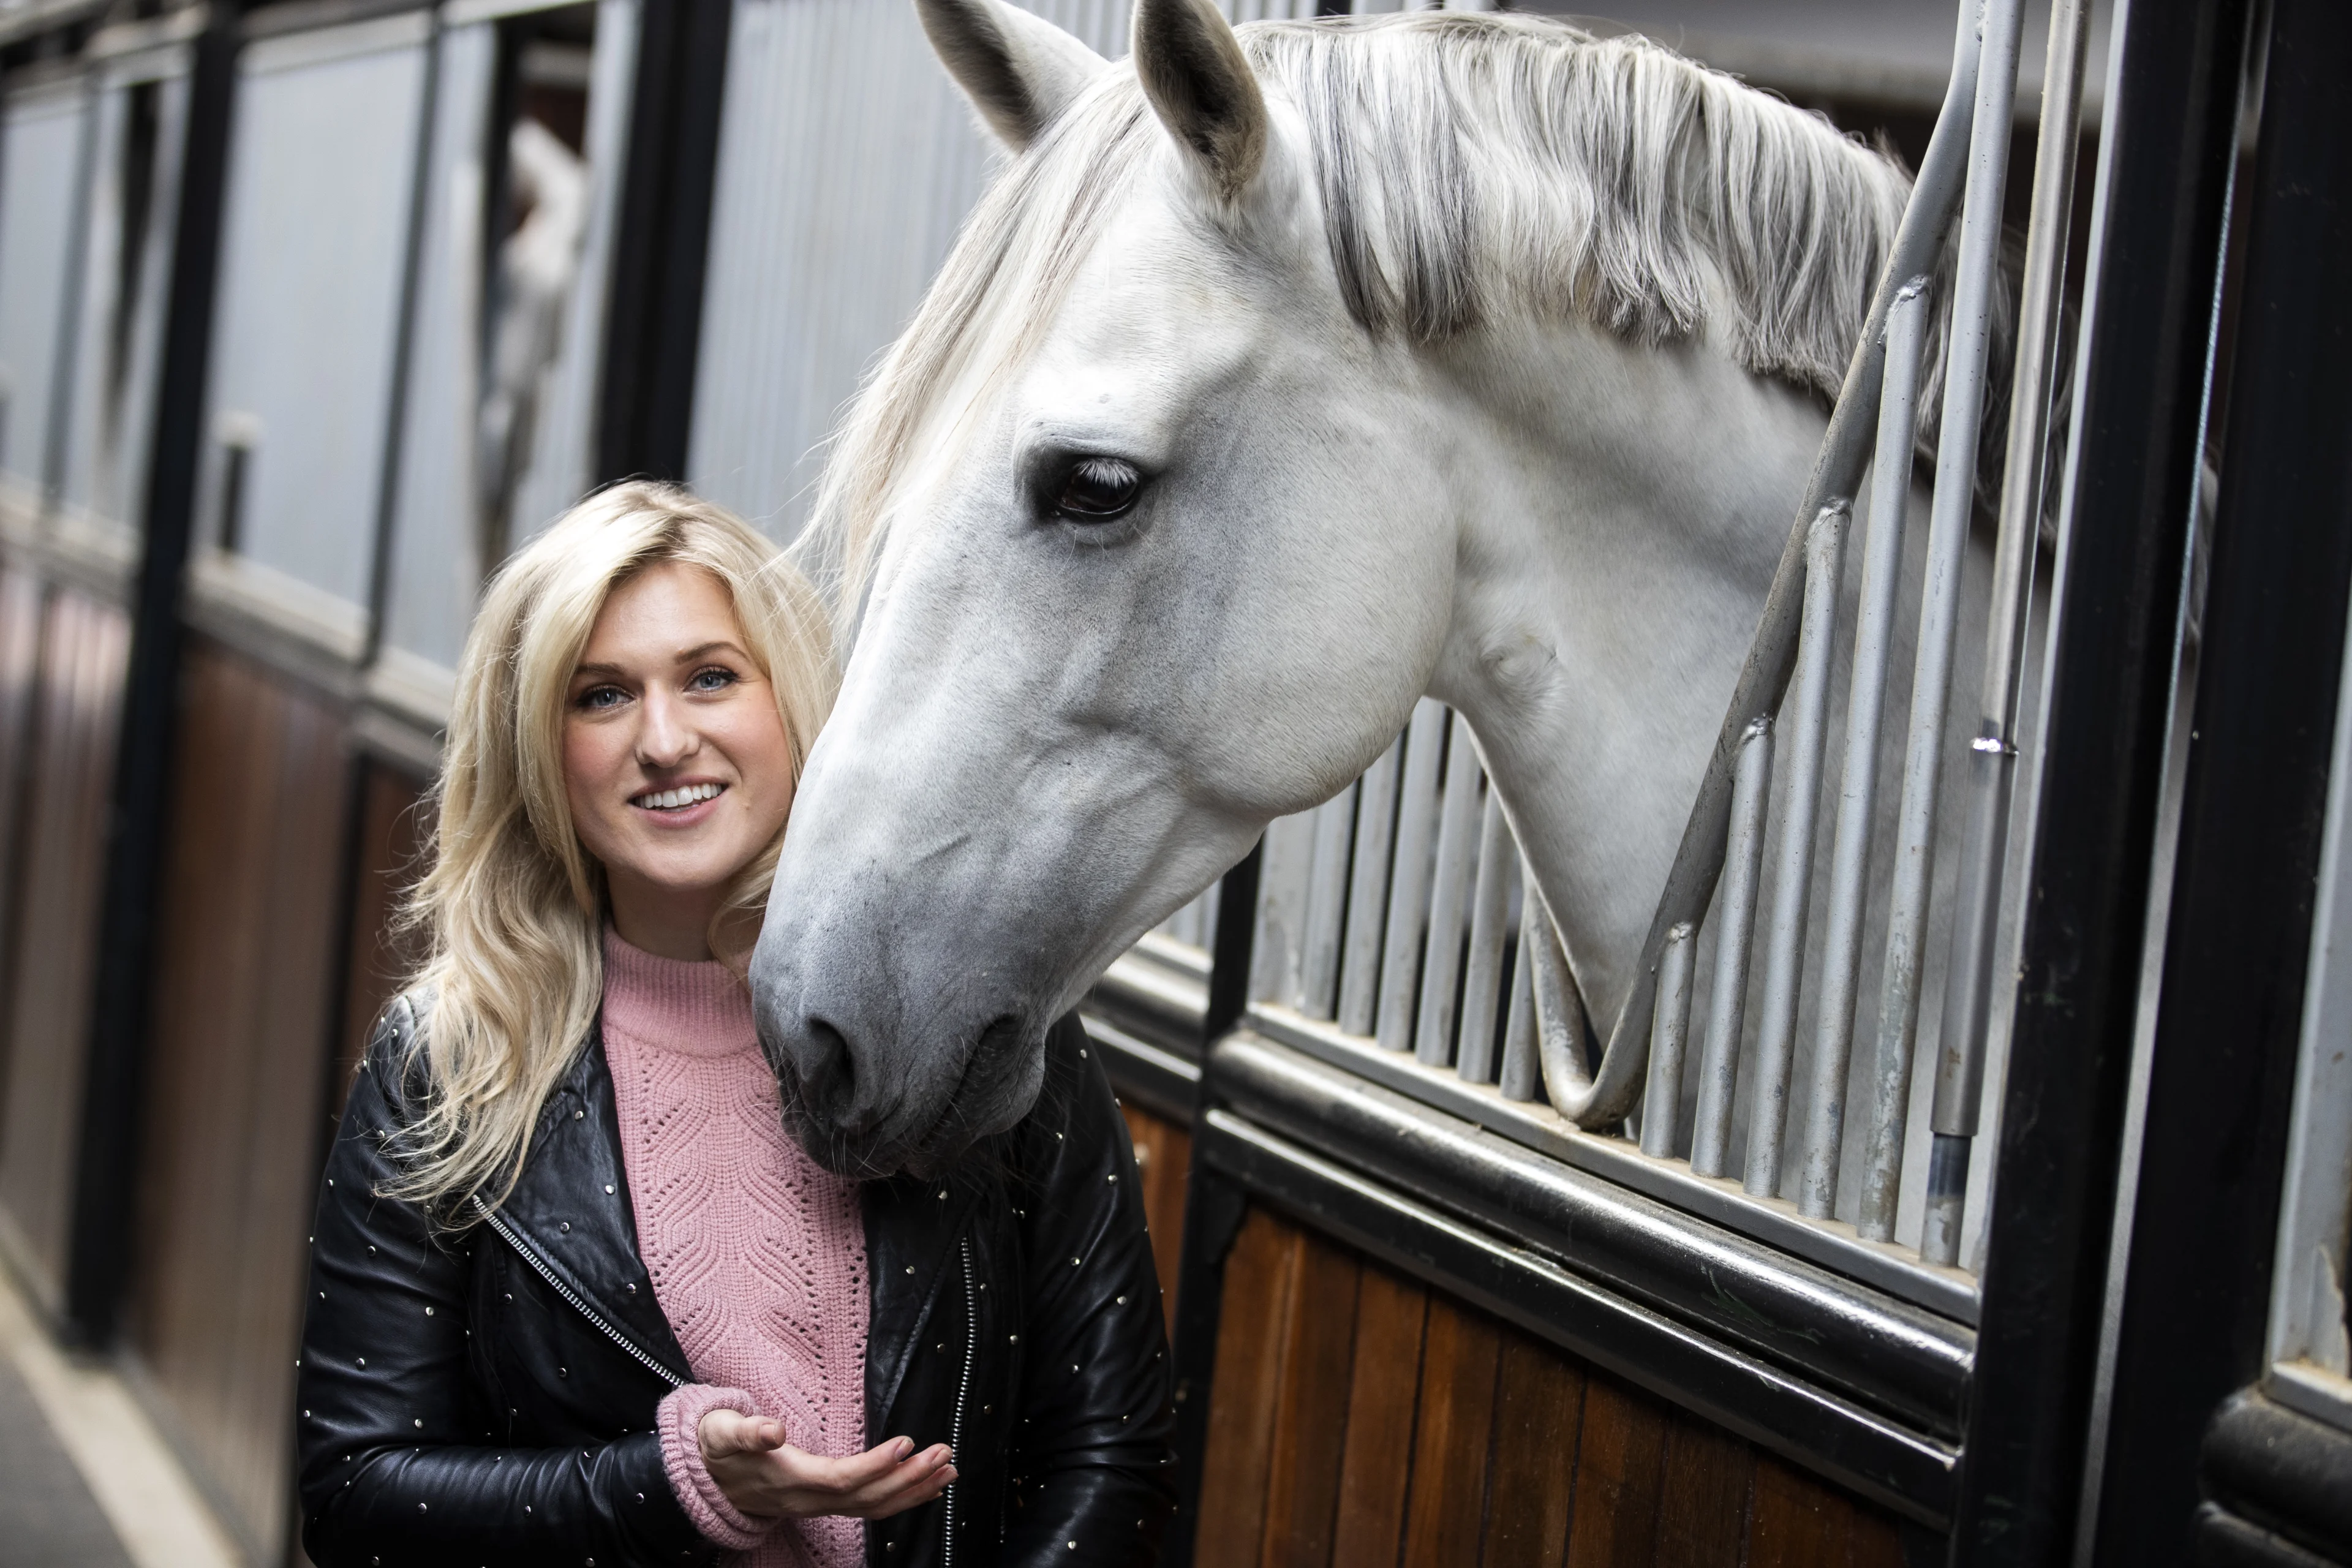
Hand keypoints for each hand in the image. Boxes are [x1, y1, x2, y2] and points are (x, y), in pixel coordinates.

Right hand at [697, 1408, 956, 1520]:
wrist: (709, 1479)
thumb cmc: (718, 1449)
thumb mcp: (724, 1433)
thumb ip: (746, 1431)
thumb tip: (772, 1430)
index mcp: (790, 1481)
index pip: (842, 1479)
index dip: (876, 1466)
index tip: (908, 1444)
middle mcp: (810, 1499)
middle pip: (867, 1498)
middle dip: (908, 1479)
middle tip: (944, 1454)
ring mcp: (819, 1505)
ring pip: (873, 1507)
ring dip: (913, 1490)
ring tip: (949, 1470)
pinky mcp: (826, 1502)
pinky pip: (870, 1507)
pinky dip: (901, 1497)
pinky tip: (927, 1486)